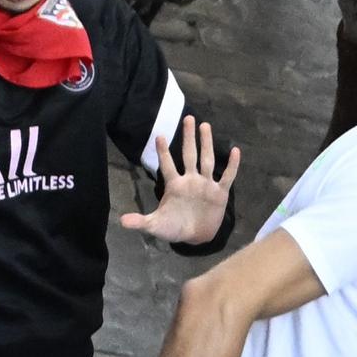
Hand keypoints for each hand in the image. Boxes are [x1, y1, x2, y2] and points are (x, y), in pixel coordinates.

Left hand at [122, 116, 239, 245]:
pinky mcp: (220, 193)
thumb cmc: (174, 228)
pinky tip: (236, 151)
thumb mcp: (155, 226)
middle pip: (189, 155)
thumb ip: (141, 221)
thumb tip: (121, 221)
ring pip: (207, 160)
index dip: (163, 152)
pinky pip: (227, 176)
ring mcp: (206, 185)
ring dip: (207, 144)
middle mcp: (190, 180)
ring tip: (205, 126)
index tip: (159, 136)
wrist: (195, 237)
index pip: (167, 165)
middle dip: (188, 137)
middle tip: (188, 118)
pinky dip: (232, 165)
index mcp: (174, 186)